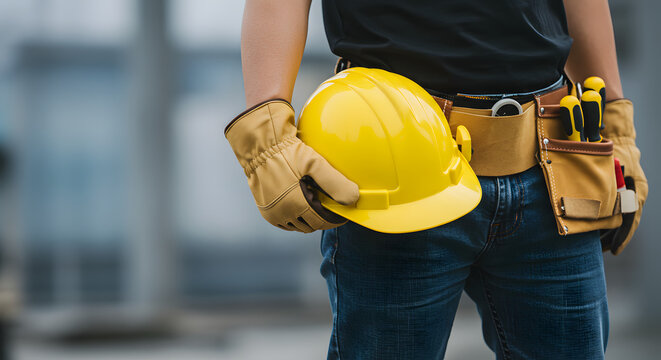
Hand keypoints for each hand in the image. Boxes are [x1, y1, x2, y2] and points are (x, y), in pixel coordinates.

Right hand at [225, 99, 358, 232]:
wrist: (259, 147)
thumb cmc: (287, 152)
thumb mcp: (315, 163)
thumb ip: (335, 182)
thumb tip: (354, 198)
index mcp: (296, 205)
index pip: (322, 222)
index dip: (335, 220)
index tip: (343, 214)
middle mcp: (283, 214)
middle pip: (311, 225)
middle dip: (323, 218)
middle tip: (331, 206)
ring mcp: (273, 214)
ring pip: (298, 225)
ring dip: (309, 218)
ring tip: (316, 203)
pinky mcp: (266, 211)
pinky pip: (286, 222)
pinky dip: (296, 217)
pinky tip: (302, 203)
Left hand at [599, 99, 647, 253]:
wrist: (618, 134)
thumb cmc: (614, 149)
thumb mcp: (610, 167)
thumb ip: (605, 184)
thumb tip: (597, 204)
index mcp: (636, 192)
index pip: (630, 221)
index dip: (622, 237)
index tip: (615, 251)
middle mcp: (635, 194)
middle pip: (626, 223)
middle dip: (614, 238)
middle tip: (603, 251)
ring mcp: (630, 192)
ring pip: (621, 218)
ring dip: (611, 231)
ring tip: (600, 245)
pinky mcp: (623, 189)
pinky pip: (617, 209)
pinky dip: (609, 220)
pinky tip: (599, 229)